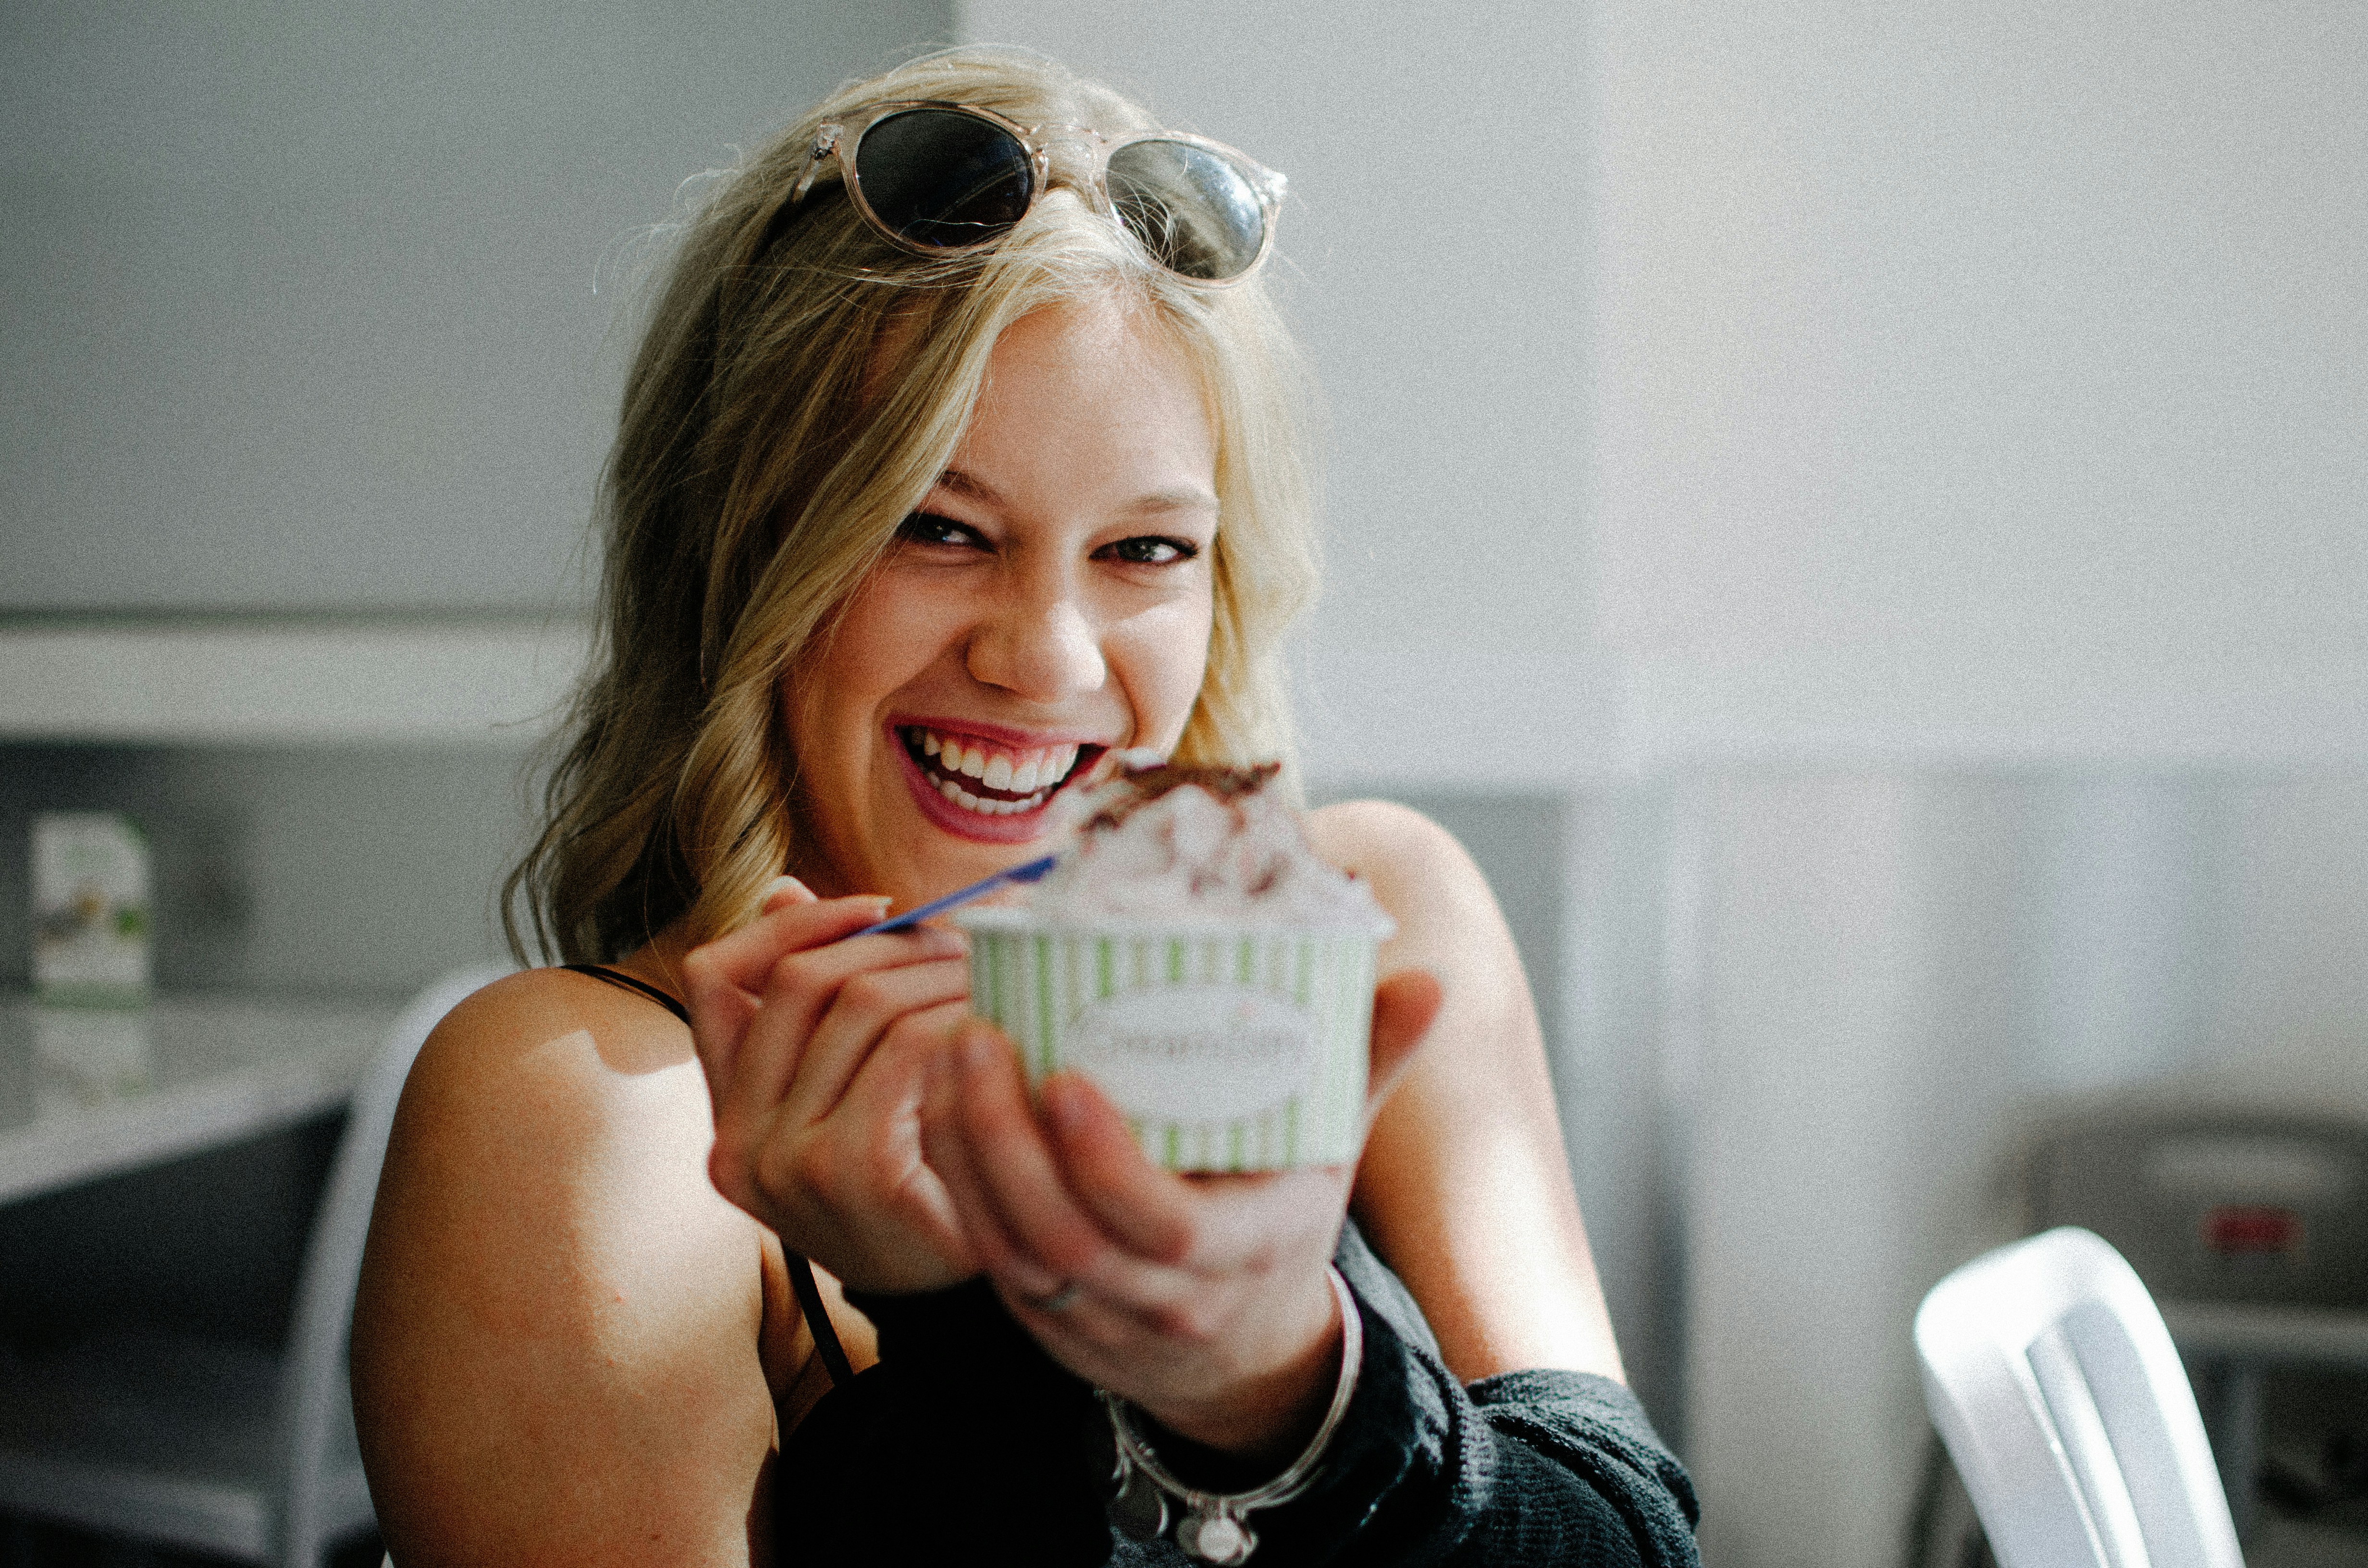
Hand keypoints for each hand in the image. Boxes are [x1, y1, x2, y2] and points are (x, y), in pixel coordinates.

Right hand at [682, 877, 978, 1292]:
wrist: (961, 1299)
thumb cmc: (914, 1183)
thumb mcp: (849, 1095)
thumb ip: (811, 1008)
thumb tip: (781, 890)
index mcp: (726, 1115)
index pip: (713, 979)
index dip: (788, 926)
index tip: (872, 907)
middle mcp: (738, 1142)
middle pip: (800, 980)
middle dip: (888, 943)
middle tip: (960, 941)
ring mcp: (789, 1163)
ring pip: (860, 1004)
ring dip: (937, 973)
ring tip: (990, 976)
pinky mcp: (854, 1171)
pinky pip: (907, 1048)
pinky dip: (958, 1019)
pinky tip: (996, 1024)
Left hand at [920, 969, 1443, 1457]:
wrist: (1247, 1349)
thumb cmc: (1283, 1213)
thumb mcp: (1334, 1145)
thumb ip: (1370, 1060)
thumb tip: (1427, 980)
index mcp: (1248, 1250)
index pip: (1168, 1227)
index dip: (1108, 1163)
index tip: (1066, 1076)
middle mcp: (1170, 1299)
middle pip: (1066, 1239)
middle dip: (1006, 1142)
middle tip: (979, 1037)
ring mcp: (1098, 1319)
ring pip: (1010, 1252)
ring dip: (965, 1154)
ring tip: (948, 1053)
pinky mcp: (1043, 1321)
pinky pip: (984, 1257)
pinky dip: (953, 1182)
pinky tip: (936, 1103)